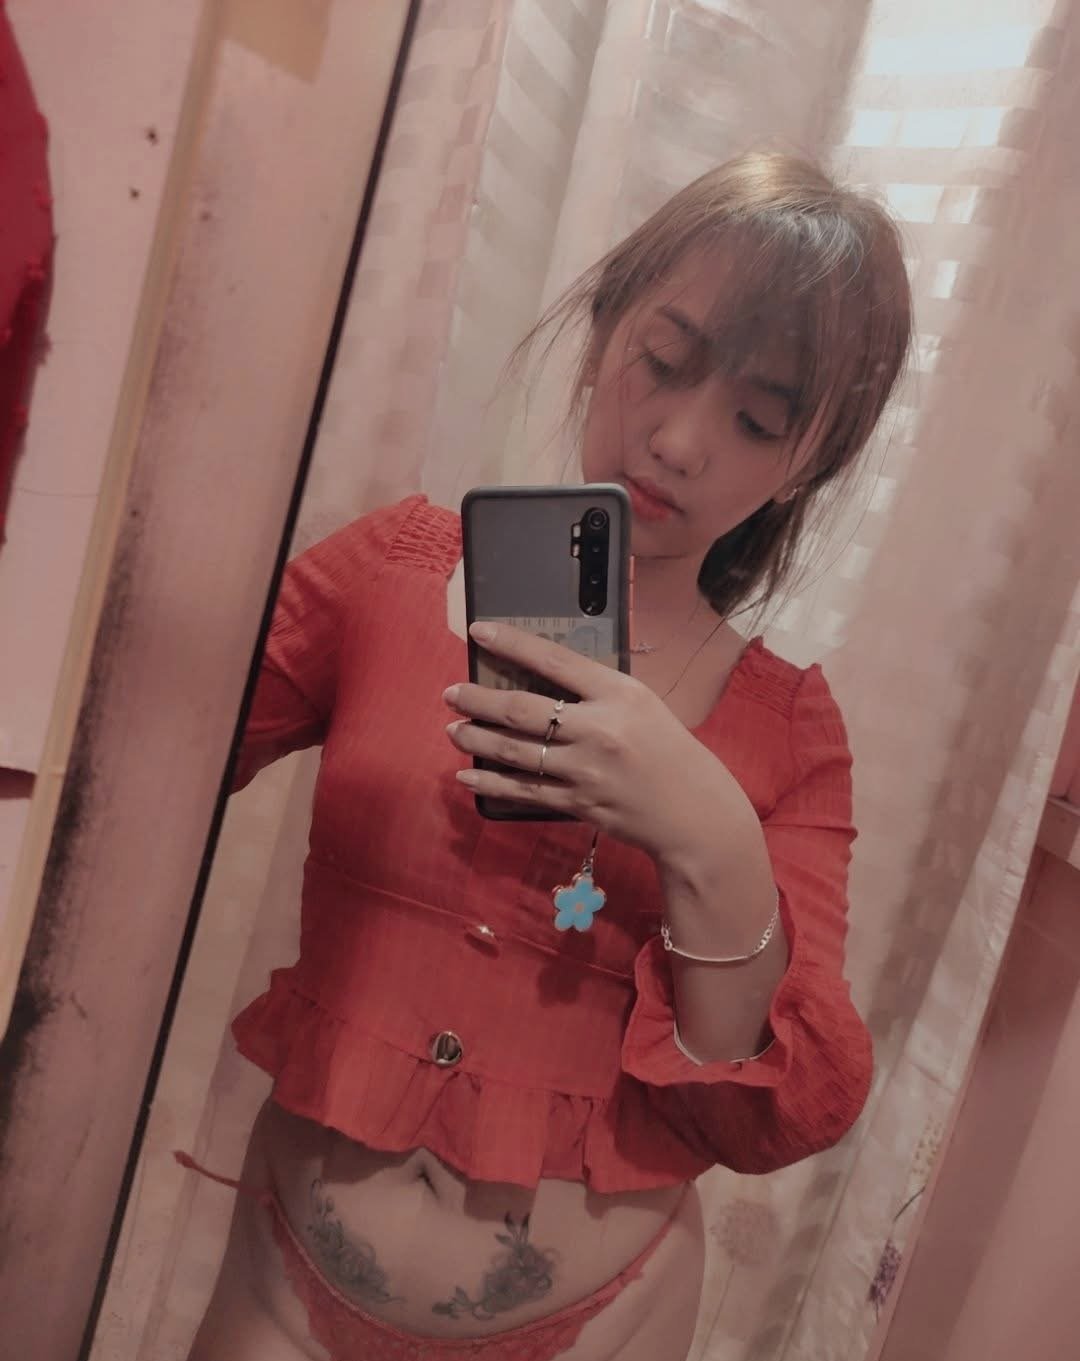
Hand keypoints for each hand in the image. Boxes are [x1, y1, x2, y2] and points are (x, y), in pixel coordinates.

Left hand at [443, 621, 733, 860]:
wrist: (693, 811)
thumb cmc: (667, 749)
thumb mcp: (641, 704)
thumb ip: (597, 692)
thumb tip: (541, 679)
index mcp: (618, 694)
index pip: (554, 660)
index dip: (512, 644)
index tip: (478, 631)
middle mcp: (599, 729)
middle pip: (522, 710)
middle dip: (478, 700)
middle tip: (451, 693)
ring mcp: (586, 770)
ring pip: (515, 751)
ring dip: (477, 738)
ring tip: (453, 729)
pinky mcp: (578, 803)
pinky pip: (523, 790)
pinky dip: (491, 781)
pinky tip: (467, 773)